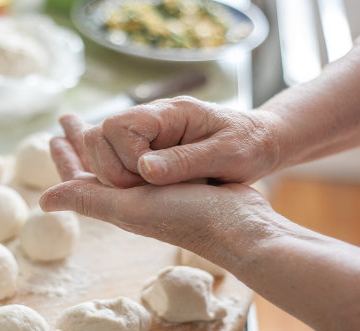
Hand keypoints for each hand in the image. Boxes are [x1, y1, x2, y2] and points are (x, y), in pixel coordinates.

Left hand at [41, 115, 273, 265]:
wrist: (239, 226)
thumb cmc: (186, 216)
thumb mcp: (130, 207)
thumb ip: (88, 199)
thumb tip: (42, 200)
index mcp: (116, 201)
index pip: (80, 176)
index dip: (64, 156)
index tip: (53, 133)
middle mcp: (132, 197)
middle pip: (97, 164)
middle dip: (82, 141)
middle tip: (68, 118)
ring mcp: (155, 190)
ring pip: (121, 160)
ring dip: (107, 141)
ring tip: (96, 123)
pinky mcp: (178, 181)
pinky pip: (147, 158)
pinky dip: (135, 145)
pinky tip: (138, 139)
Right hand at [75, 96, 279, 187]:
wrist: (260, 141)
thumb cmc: (250, 145)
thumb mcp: (227, 154)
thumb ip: (185, 161)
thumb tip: (144, 170)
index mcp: (169, 113)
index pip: (117, 127)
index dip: (124, 158)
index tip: (149, 179)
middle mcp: (150, 119)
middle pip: (99, 137)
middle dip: (111, 169)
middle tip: (143, 187)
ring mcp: (144, 134)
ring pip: (99, 149)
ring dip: (110, 175)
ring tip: (143, 189)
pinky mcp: (144, 149)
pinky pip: (111, 158)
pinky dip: (112, 174)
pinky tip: (130, 185)